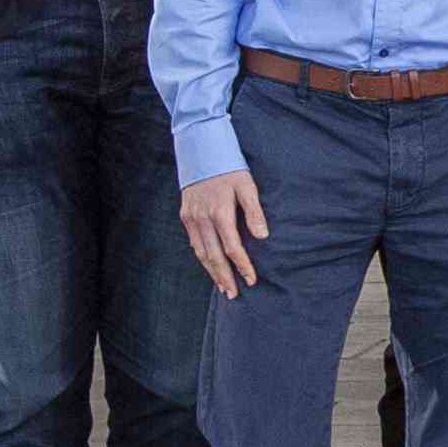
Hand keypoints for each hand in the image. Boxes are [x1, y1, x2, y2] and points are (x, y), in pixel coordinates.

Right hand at [180, 171, 265, 297]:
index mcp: (219, 213)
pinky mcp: (185, 216)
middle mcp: (202, 219)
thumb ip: (254, 212)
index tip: (251, 280)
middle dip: (224, 277)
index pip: (232, 248)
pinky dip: (202, 257)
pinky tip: (210, 266)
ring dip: (212, 271)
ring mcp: (191, 219)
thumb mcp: (247, 186)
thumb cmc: (230, 169)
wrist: (201, 152)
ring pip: (201, 252)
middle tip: (233, 294)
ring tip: (222, 287)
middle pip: (214, 256)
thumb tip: (262, 236)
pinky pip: (194, 242)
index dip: (242, 266)